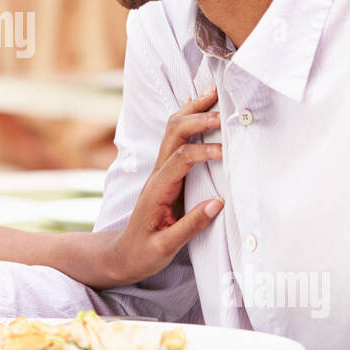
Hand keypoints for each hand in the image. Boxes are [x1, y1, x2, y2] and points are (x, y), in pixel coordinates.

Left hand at [98, 88, 224, 285]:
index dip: (204, 152)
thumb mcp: (165, 247)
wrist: (122, 255)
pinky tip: (202, 110)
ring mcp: (161, 171)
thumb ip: (190, 226)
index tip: (227, 153)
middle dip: (197, 117)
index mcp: (157, 190)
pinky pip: (177, 139)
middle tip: (223, 109)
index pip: (181, 159)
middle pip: (174, 133)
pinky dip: (191, 120)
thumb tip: (218, 203)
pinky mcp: (167, 173)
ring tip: (215, 94)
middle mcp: (158, 174)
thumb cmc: (142, 253)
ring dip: (193, 111)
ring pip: (174, 130)